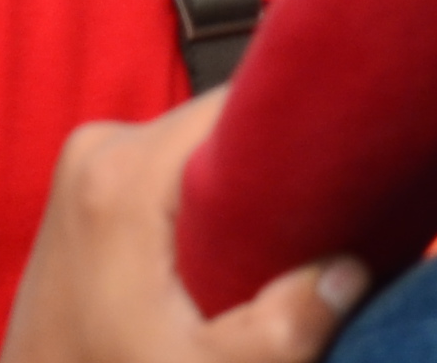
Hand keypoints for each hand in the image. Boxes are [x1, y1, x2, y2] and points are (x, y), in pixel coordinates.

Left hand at [0, 95, 366, 362]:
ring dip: (237, 189)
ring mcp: (85, 161)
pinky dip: (203, 199)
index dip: (296, 132)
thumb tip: (352, 268)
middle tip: (322, 222)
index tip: (347, 169)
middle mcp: (97, 147)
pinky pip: (166, 166)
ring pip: (193, 148)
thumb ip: (283, 329)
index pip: (233, 107)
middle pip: (215, 127)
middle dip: (271, 169)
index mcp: (122, 174)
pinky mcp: (84, 184)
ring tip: (280, 244)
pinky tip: (230, 249)